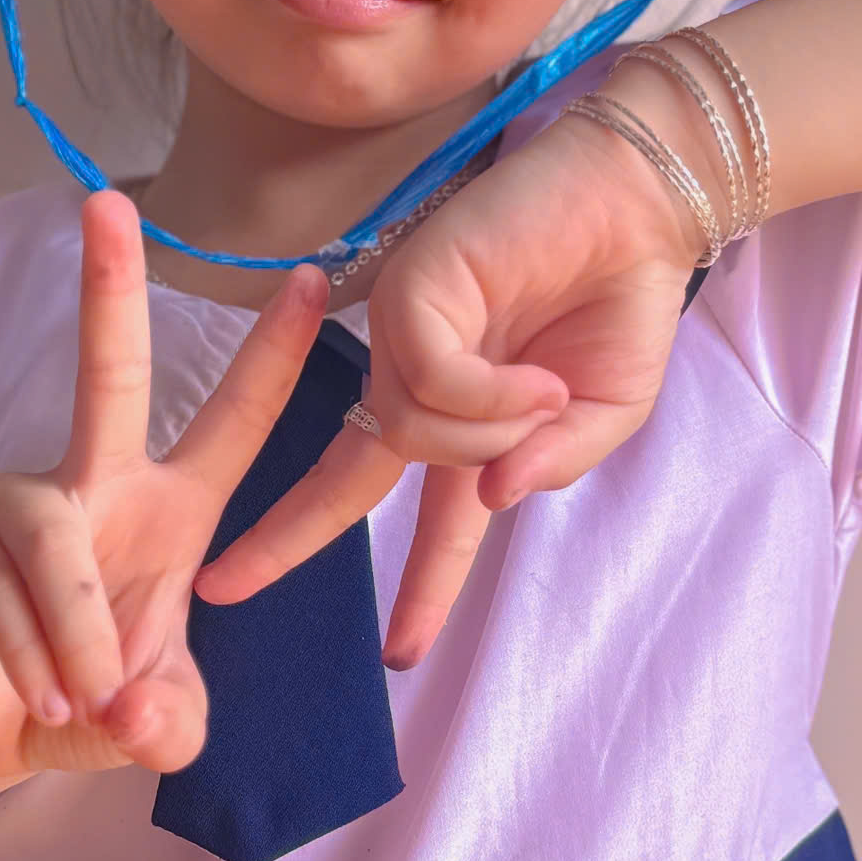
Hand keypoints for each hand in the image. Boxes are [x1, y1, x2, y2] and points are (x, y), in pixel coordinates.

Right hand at [0, 192, 327, 798]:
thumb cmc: (88, 700)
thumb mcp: (158, 722)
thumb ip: (170, 724)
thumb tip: (136, 708)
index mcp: (170, 507)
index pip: (233, 420)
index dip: (272, 355)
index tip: (309, 278)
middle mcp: (94, 484)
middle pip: (108, 375)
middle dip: (108, 287)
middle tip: (106, 204)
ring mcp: (17, 507)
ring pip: (58, 542)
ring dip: (80, 629)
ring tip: (84, 697)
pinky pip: (5, 591)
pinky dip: (32, 654)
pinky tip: (44, 698)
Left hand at [196, 101, 699, 668]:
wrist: (638, 206)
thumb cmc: (621, 300)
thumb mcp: (602, 416)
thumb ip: (551, 464)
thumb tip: (495, 501)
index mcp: (473, 418)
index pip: (430, 514)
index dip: (422, 584)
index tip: (401, 655)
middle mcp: (423, 380)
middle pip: (346, 475)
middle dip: (288, 535)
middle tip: (224, 587)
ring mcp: (408, 336)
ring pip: (409, 430)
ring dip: (486, 434)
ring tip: (548, 395)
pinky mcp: (411, 292)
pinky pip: (429, 379)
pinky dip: (485, 395)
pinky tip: (533, 380)